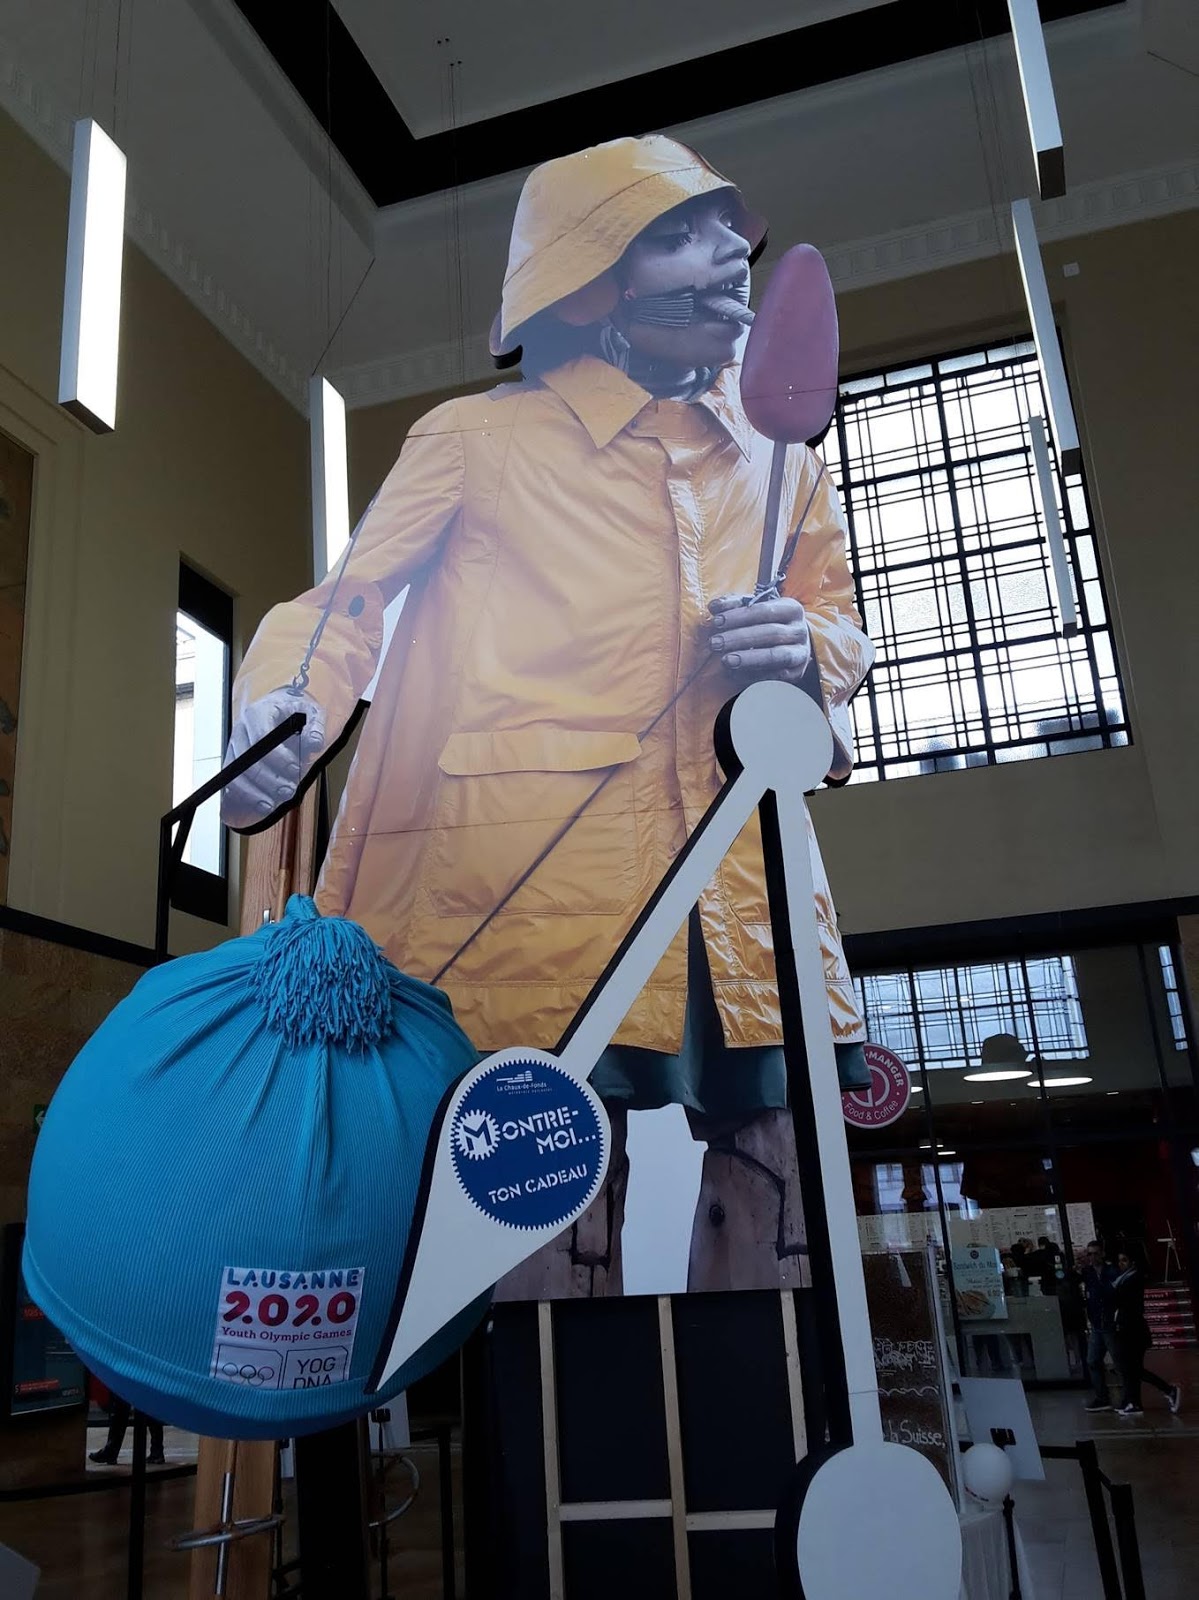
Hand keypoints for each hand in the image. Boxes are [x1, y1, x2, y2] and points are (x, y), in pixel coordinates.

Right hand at [220, 687, 326, 830]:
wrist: (280, 708)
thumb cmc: (294, 710)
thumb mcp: (310, 712)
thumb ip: (315, 727)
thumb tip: (315, 743)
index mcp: (259, 713)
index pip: (261, 738)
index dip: (277, 757)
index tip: (294, 769)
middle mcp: (242, 729)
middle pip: (247, 760)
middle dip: (268, 780)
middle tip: (289, 790)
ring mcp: (234, 746)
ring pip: (236, 774)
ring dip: (254, 793)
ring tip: (273, 804)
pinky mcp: (233, 762)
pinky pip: (232, 782)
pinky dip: (246, 796)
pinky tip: (262, 805)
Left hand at [707, 593, 812, 683]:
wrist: (791, 645)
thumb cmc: (767, 623)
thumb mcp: (754, 609)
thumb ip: (734, 605)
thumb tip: (714, 606)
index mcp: (791, 609)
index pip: (765, 610)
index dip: (739, 616)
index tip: (716, 622)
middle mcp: (800, 630)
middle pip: (770, 633)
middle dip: (740, 638)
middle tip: (715, 643)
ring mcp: (800, 654)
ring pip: (776, 656)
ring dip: (748, 659)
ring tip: (725, 660)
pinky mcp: (796, 674)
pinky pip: (774, 677)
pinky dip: (753, 675)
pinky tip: (733, 673)